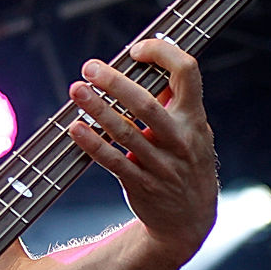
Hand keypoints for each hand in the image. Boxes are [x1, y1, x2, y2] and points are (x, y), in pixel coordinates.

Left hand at [67, 39, 217, 265]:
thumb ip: (171, 100)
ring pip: (125, 132)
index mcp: (195, 117)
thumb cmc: (184, 160)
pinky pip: (113, 161)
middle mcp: (181, 139)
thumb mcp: (192, 129)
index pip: (187, 72)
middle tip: (89, 67)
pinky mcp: (141, 184)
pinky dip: (93, 144)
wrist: (190, 220)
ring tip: (76, 90)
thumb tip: (140, 61)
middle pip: (146, 104)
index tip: (136, 50)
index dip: (162, 53)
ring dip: (97, 109)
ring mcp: (162, 164)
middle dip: (115, 83)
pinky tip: (75, 128)